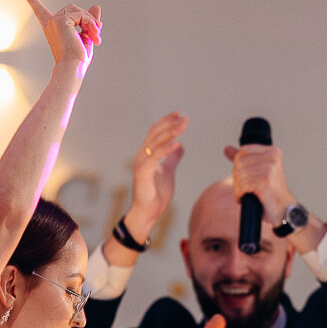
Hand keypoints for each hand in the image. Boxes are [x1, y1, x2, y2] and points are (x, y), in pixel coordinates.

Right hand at [22, 0, 100, 74]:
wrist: (72, 68)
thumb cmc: (77, 58)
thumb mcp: (85, 36)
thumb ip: (90, 21)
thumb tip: (96, 6)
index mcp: (51, 28)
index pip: (41, 11)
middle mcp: (50, 23)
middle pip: (73, 9)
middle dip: (87, 19)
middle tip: (97, 35)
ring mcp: (55, 21)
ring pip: (78, 11)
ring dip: (91, 22)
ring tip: (96, 36)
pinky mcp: (61, 20)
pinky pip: (82, 15)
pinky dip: (91, 24)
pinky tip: (93, 34)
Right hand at [125, 111, 187, 240]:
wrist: (148, 212)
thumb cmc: (156, 194)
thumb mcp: (169, 172)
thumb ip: (172, 159)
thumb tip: (181, 147)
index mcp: (147, 154)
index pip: (156, 132)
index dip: (167, 121)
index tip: (179, 114)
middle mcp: (142, 155)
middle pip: (156, 133)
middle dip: (171, 124)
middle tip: (185, 118)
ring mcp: (141, 163)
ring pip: (155, 142)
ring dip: (170, 133)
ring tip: (183, 126)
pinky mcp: (143, 172)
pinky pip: (155, 156)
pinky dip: (166, 149)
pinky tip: (177, 143)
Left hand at [223, 141, 293, 222]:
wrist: (283, 210)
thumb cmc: (270, 193)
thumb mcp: (258, 171)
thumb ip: (244, 159)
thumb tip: (226, 148)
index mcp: (272, 151)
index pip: (242, 152)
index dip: (238, 168)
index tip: (247, 179)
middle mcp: (273, 157)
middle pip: (239, 162)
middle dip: (237, 178)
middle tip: (245, 189)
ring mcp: (270, 168)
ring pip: (239, 174)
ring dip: (238, 188)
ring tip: (246, 194)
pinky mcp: (266, 181)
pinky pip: (242, 185)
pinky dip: (239, 194)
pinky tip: (245, 198)